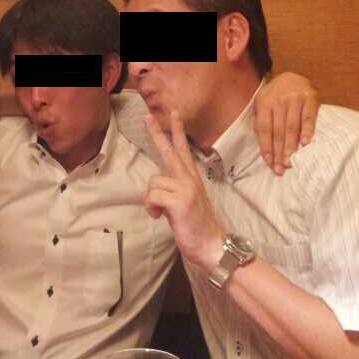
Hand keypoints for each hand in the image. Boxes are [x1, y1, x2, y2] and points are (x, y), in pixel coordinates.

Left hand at [143, 111, 225, 271]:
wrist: (211, 245)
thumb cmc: (195, 226)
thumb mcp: (183, 203)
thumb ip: (170, 192)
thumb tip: (149, 193)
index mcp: (191, 178)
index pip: (183, 149)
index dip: (177, 131)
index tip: (173, 113)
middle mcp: (189, 179)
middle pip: (170, 151)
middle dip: (156, 133)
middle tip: (147, 116)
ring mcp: (186, 189)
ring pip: (154, 181)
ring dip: (151, 199)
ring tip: (159, 212)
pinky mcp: (180, 201)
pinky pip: (152, 196)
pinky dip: (151, 208)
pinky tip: (158, 216)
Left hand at [254, 72, 318, 174]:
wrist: (292, 76)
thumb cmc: (275, 96)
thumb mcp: (262, 103)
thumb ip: (260, 121)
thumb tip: (263, 144)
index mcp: (265, 102)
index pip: (264, 128)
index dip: (266, 146)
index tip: (269, 162)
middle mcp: (279, 100)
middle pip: (278, 131)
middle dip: (279, 151)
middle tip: (280, 168)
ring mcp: (295, 98)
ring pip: (292, 127)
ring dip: (291, 146)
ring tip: (290, 162)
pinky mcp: (311, 97)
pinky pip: (308, 118)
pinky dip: (307, 131)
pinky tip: (304, 144)